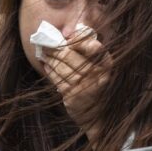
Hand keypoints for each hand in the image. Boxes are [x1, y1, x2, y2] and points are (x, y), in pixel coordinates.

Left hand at [41, 28, 111, 150]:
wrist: (97, 117)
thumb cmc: (97, 88)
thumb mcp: (101, 71)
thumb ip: (91, 54)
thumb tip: (72, 33)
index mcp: (107, 66)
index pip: (94, 47)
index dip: (78, 40)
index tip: (68, 38)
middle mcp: (97, 75)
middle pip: (70, 55)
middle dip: (56, 47)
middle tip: (47, 43)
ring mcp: (84, 86)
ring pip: (60, 66)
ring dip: (50, 57)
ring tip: (44, 52)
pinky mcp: (72, 95)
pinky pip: (56, 78)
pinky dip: (49, 70)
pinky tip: (46, 65)